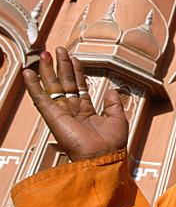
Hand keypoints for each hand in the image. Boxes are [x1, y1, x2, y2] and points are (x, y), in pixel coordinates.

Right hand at [23, 47, 128, 162]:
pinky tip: (28, 73)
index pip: (78, 86)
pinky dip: (33, 86)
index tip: (74, 58)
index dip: (76, 71)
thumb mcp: (117, 119)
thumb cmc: (112, 144)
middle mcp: (72, 111)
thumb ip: (113, 104)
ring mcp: (61, 114)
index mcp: (86, 112)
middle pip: (64, 83)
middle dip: (61, 65)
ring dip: (47, 70)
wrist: (103, 157)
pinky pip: (40, 99)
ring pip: (52, 87)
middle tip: (57, 49)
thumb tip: (112, 91)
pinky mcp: (52, 117)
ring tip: (45, 53)